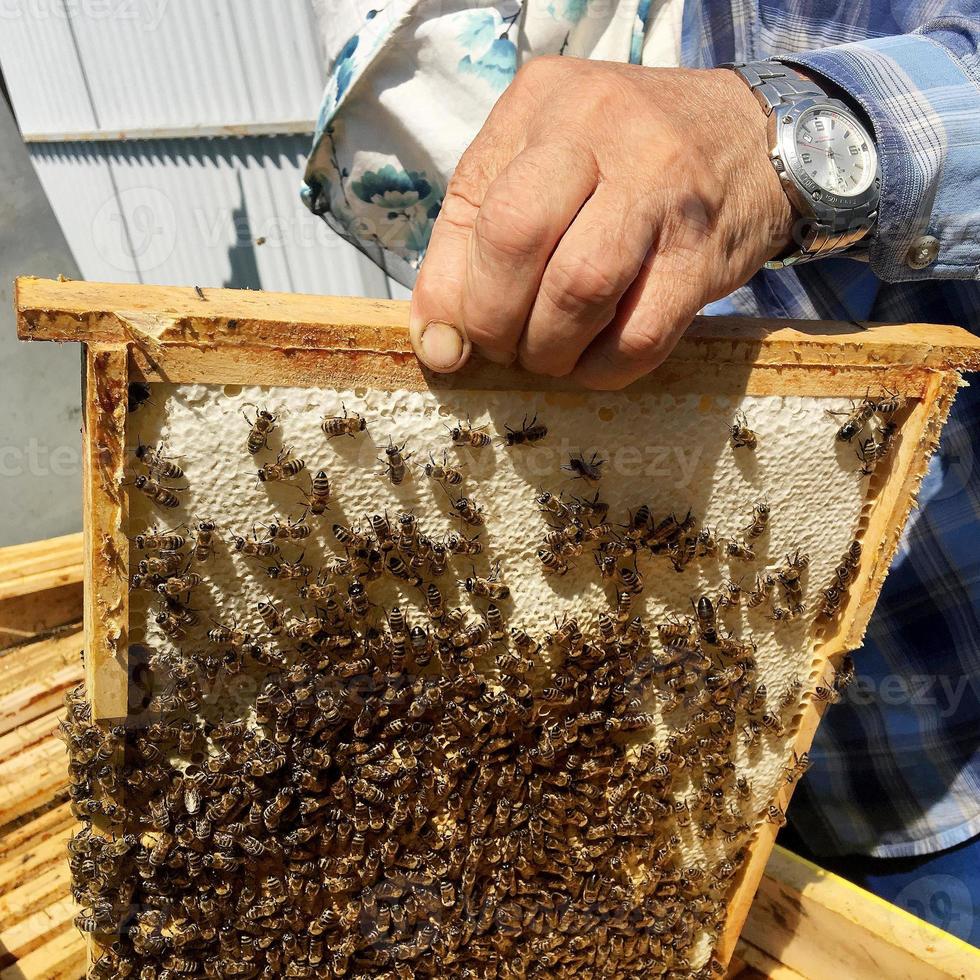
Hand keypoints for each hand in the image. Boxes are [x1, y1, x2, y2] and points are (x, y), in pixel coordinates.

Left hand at [409, 57, 793, 388]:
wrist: (752, 138)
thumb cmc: (626, 161)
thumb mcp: (543, 167)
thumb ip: (476, 240)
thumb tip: (437, 346)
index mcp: (543, 101)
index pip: (468, 205)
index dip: (448, 292)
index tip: (450, 339)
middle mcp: (601, 128)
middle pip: (515, 238)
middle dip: (494, 320)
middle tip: (505, 347)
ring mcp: (660, 187)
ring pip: (578, 289)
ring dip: (549, 350)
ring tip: (549, 355)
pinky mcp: (702, 251)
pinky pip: (639, 334)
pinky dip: (603, 368)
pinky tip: (595, 361)